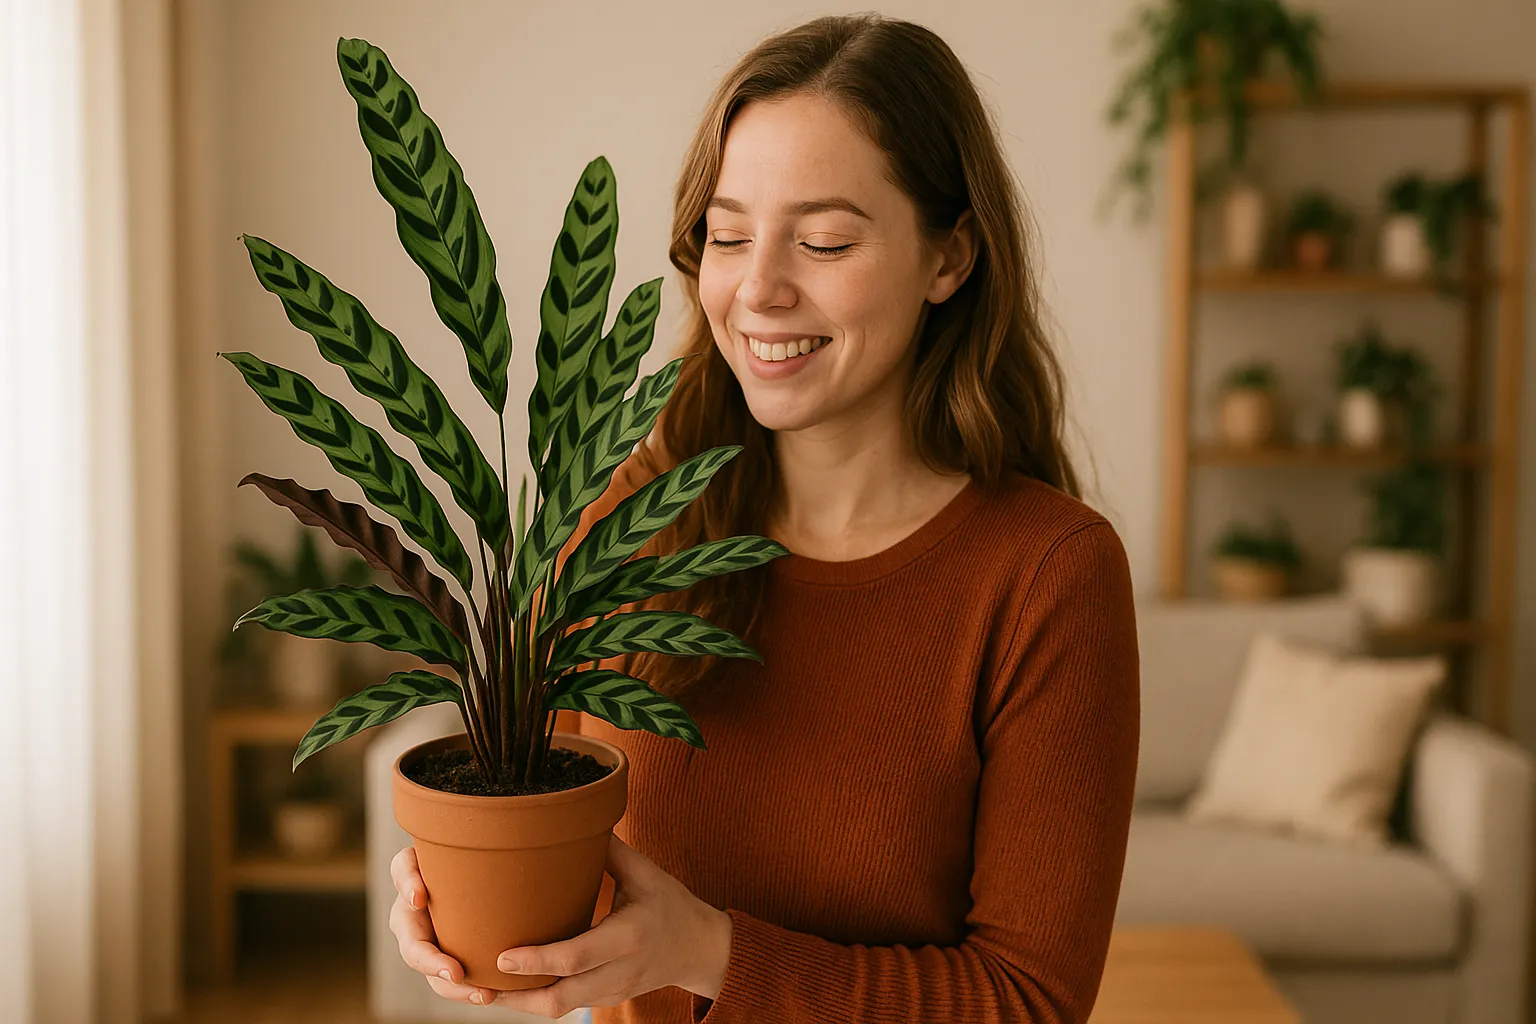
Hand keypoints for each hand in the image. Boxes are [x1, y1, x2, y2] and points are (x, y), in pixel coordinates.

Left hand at [388, 834, 733, 1014]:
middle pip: (560, 998)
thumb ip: (611, 850)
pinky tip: (507, 989)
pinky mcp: (607, 999)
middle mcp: (618, 971)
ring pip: (559, 1009)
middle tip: (476, 981)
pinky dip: (535, 1001)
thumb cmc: (673, 906)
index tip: (502, 956)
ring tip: (480, 990)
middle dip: (515, 995)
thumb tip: (575, 818)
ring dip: (518, 1005)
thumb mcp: (648, 873)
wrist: (703, 950)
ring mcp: (612, 991)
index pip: (576, 957)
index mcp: (627, 937)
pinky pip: (566, 1006)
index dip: (537, 961)